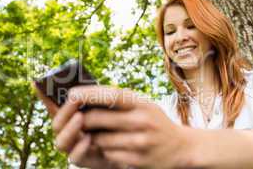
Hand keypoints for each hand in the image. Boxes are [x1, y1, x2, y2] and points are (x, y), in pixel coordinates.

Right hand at [33, 83, 123, 168]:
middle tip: (74, 100)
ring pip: (60, 142)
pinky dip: (79, 148)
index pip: (54, 106)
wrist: (128, 148)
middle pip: (56, 124)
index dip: (44, 95)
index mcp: (72, 118)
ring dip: (69, 129)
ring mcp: (74, 148)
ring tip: (80, 117)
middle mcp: (69, 133)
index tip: (36, 82)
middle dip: (64, 112)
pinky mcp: (85, 161)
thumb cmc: (114, 124)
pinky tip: (88, 138)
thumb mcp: (106, 108)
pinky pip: (75, 158)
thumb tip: (86, 86)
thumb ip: (95, 99)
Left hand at [67, 85, 195, 168]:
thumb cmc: (156, 122)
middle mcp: (141, 121)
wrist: (181, 148)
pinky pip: (108, 154)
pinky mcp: (137, 160)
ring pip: (98, 139)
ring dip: (92, 137)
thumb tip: (88, 97)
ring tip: (96, 133)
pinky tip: (111, 146)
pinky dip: (104, 150)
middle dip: (81, 120)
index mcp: (141, 103)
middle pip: (96, 118)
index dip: (86, 93)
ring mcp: (139, 142)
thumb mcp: (144, 105)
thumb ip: (121, 101)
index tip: (71, 94)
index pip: (109, 95)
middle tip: (77, 119)